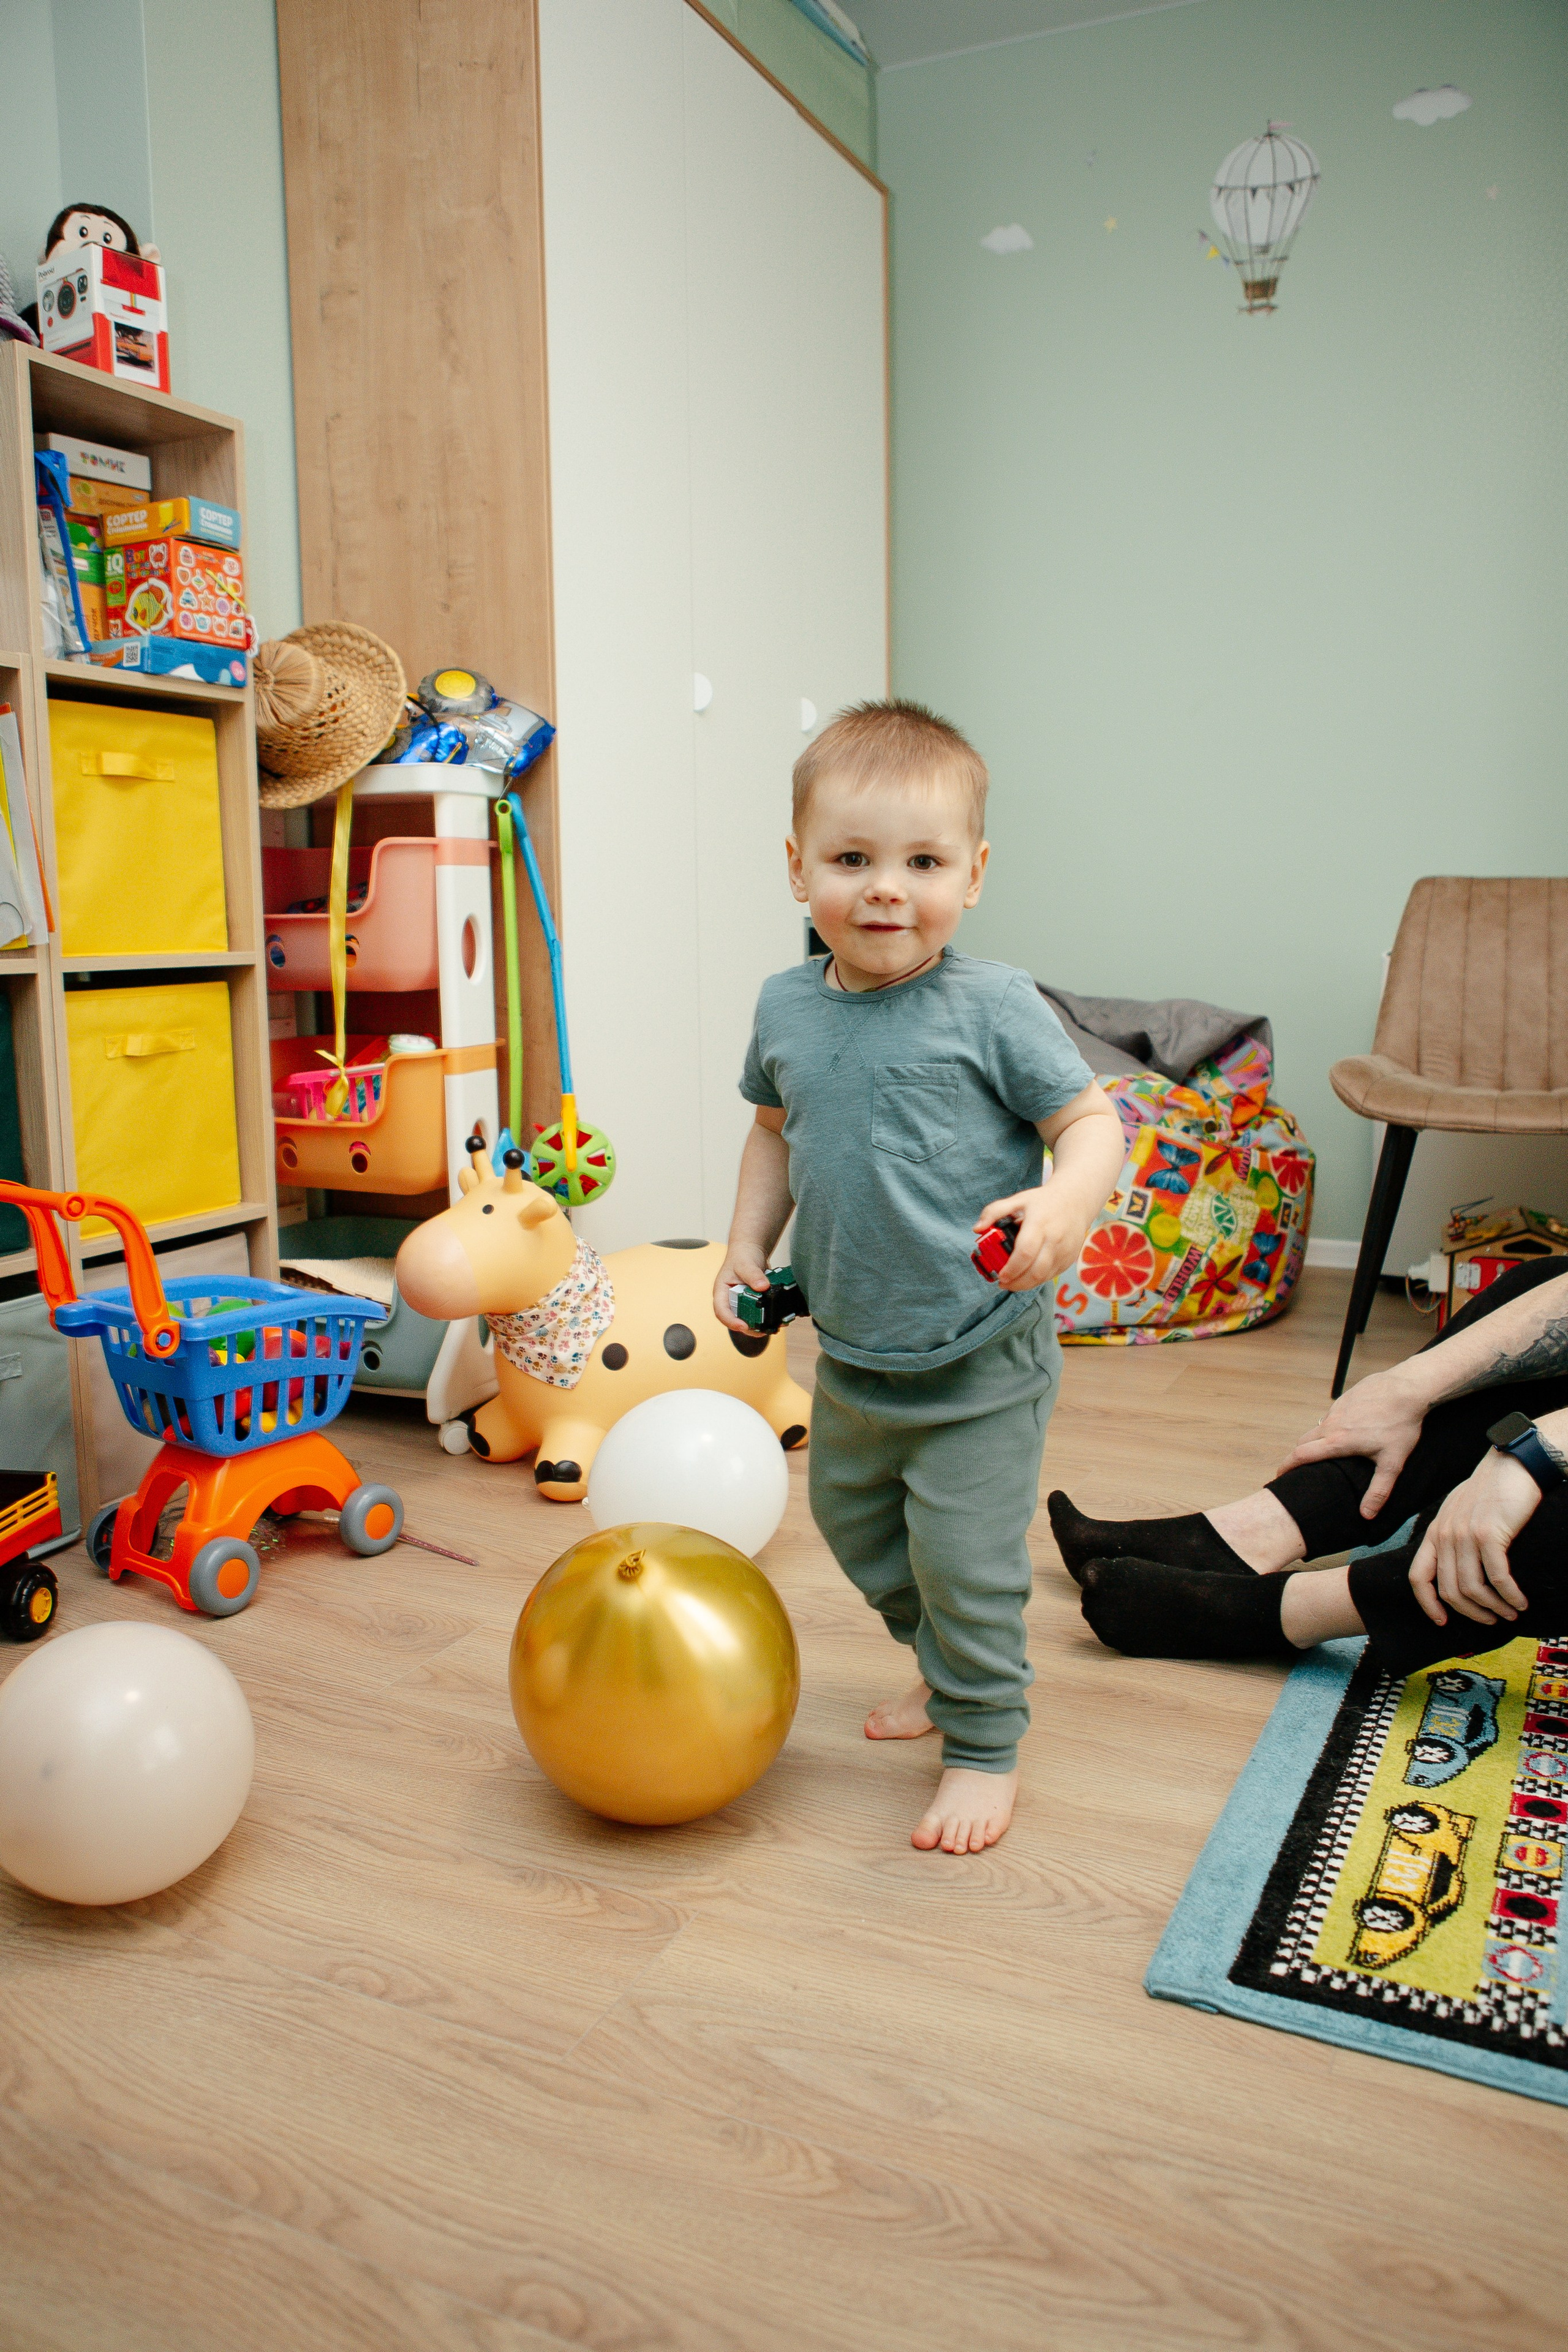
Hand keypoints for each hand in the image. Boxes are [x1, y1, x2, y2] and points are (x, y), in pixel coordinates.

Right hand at [714, 1243, 769, 1329]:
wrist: (751, 1250)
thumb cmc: (742, 1255)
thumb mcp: (746, 1263)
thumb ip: (753, 1275)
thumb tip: (763, 1286)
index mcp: (721, 1293)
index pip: (721, 1311)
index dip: (731, 1321)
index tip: (743, 1326)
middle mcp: (730, 1300)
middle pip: (736, 1319)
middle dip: (749, 1327)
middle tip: (762, 1330)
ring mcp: (742, 1302)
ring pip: (748, 1319)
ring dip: (759, 1324)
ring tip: (772, 1326)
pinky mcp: (754, 1302)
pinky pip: (759, 1313)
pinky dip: (767, 1317)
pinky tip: (777, 1319)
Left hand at [975, 1186, 1088, 1293]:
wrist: (1076, 1200)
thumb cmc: (1043, 1201)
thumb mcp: (1018, 1199)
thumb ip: (994, 1211)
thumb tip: (977, 1228)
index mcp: (1039, 1224)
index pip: (1025, 1252)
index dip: (1011, 1269)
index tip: (1000, 1276)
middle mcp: (1054, 1239)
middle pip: (1035, 1271)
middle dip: (1017, 1283)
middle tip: (1003, 1283)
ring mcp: (1064, 1251)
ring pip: (1044, 1277)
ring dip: (1026, 1284)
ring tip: (1012, 1282)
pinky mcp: (1070, 1258)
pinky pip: (1051, 1275)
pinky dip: (1037, 1279)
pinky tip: (1027, 1276)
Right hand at [1275, 1367, 1426, 1518]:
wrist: (1407, 1388)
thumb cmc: (1401, 1425)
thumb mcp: (1392, 1462)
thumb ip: (1378, 1491)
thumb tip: (1366, 1515)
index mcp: (1337, 1441)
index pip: (1301, 1455)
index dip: (1286, 1466)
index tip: (1279, 1475)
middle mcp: (1331, 1423)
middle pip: (1304, 1441)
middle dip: (1299, 1455)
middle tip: (1301, 1467)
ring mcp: (1337, 1408)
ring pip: (1319, 1427)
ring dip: (1318, 1439)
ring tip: (1331, 1450)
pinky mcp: (1345, 1397)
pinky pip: (1333, 1414)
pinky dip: (1334, 1425)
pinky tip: (1353, 1428)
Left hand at [1408, 1450, 1537, 1628]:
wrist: (1512, 1464)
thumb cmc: (1490, 1490)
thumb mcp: (1459, 1513)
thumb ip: (1451, 1538)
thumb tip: (1455, 1570)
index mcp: (1434, 1532)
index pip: (1418, 1577)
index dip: (1427, 1604)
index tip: (1443, 1622)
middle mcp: (1445, 1535)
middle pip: (1449, 1590)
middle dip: (1472, 1613)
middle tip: (1492, 1620)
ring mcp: (1464, 1534)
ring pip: (1472, 1589)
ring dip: (1494, 1608)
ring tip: (1511, 1612)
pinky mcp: (1489, 1534)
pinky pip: (1497, 1578)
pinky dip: (1509, 1596)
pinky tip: (1520, 1602)